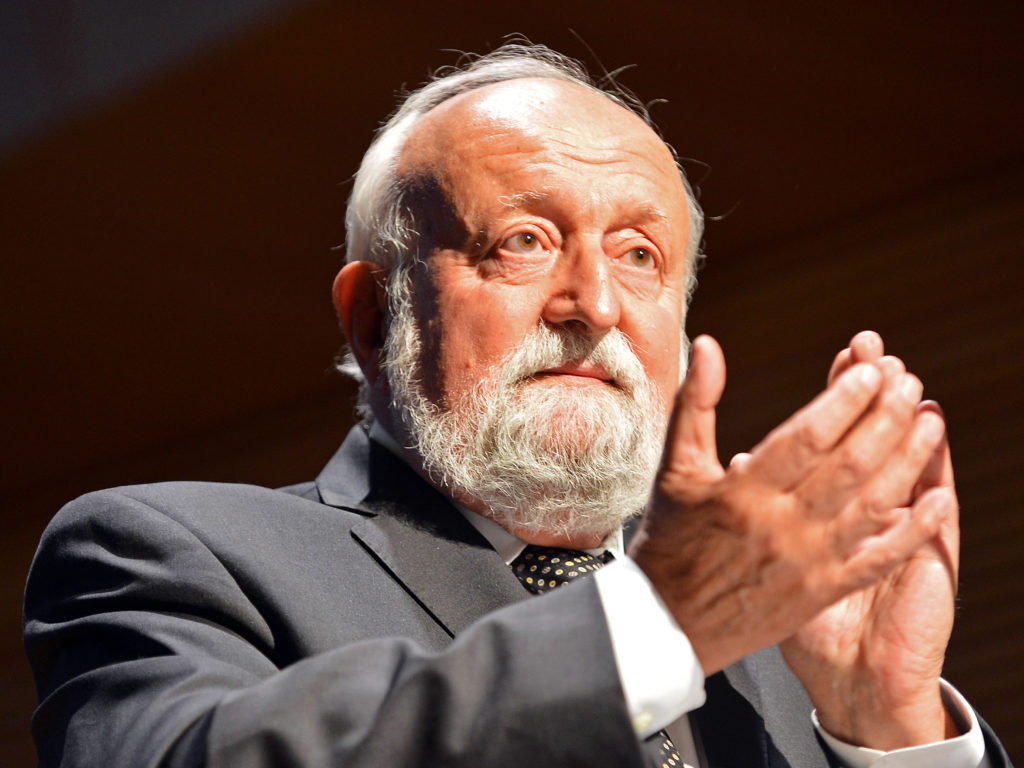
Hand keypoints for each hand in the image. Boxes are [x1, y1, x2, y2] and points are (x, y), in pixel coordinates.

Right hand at [629, 335, 950, 694]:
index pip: (806, 438)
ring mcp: (807, 563)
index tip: (870, 370)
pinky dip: (913, 530)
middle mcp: (779, 527)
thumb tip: (708, 345)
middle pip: (848, 466)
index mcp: (741, 493)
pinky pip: (877, 559)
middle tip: (908, 382)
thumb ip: (696, 403)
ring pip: (871, 506)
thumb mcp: (675, 467)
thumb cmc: (669, 539)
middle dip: (885, 419)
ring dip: (908, 461)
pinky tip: (938, 499)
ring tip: (930, 422)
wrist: (668, 623)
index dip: (844, 401)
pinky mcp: (823, 592)